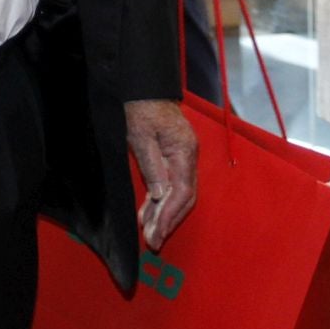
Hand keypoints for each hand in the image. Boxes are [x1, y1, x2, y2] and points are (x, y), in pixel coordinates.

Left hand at [124, 99, 197, 250]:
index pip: (182, 191)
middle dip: (169, 221)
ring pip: (179, 194)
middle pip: (184, 197)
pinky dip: (161, 201)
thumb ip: (152, 165)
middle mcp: (188, 157)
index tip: (157, 232)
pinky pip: (172, 184)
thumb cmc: (141, 108)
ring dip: (165, 214)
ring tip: (151, 233)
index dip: (170, 214)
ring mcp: (183, 157)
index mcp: (184, 151)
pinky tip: (150, 213)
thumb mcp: (141, 135)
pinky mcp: (174, 157)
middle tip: (154, 241)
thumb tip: (161, 195)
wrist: (144, 87)